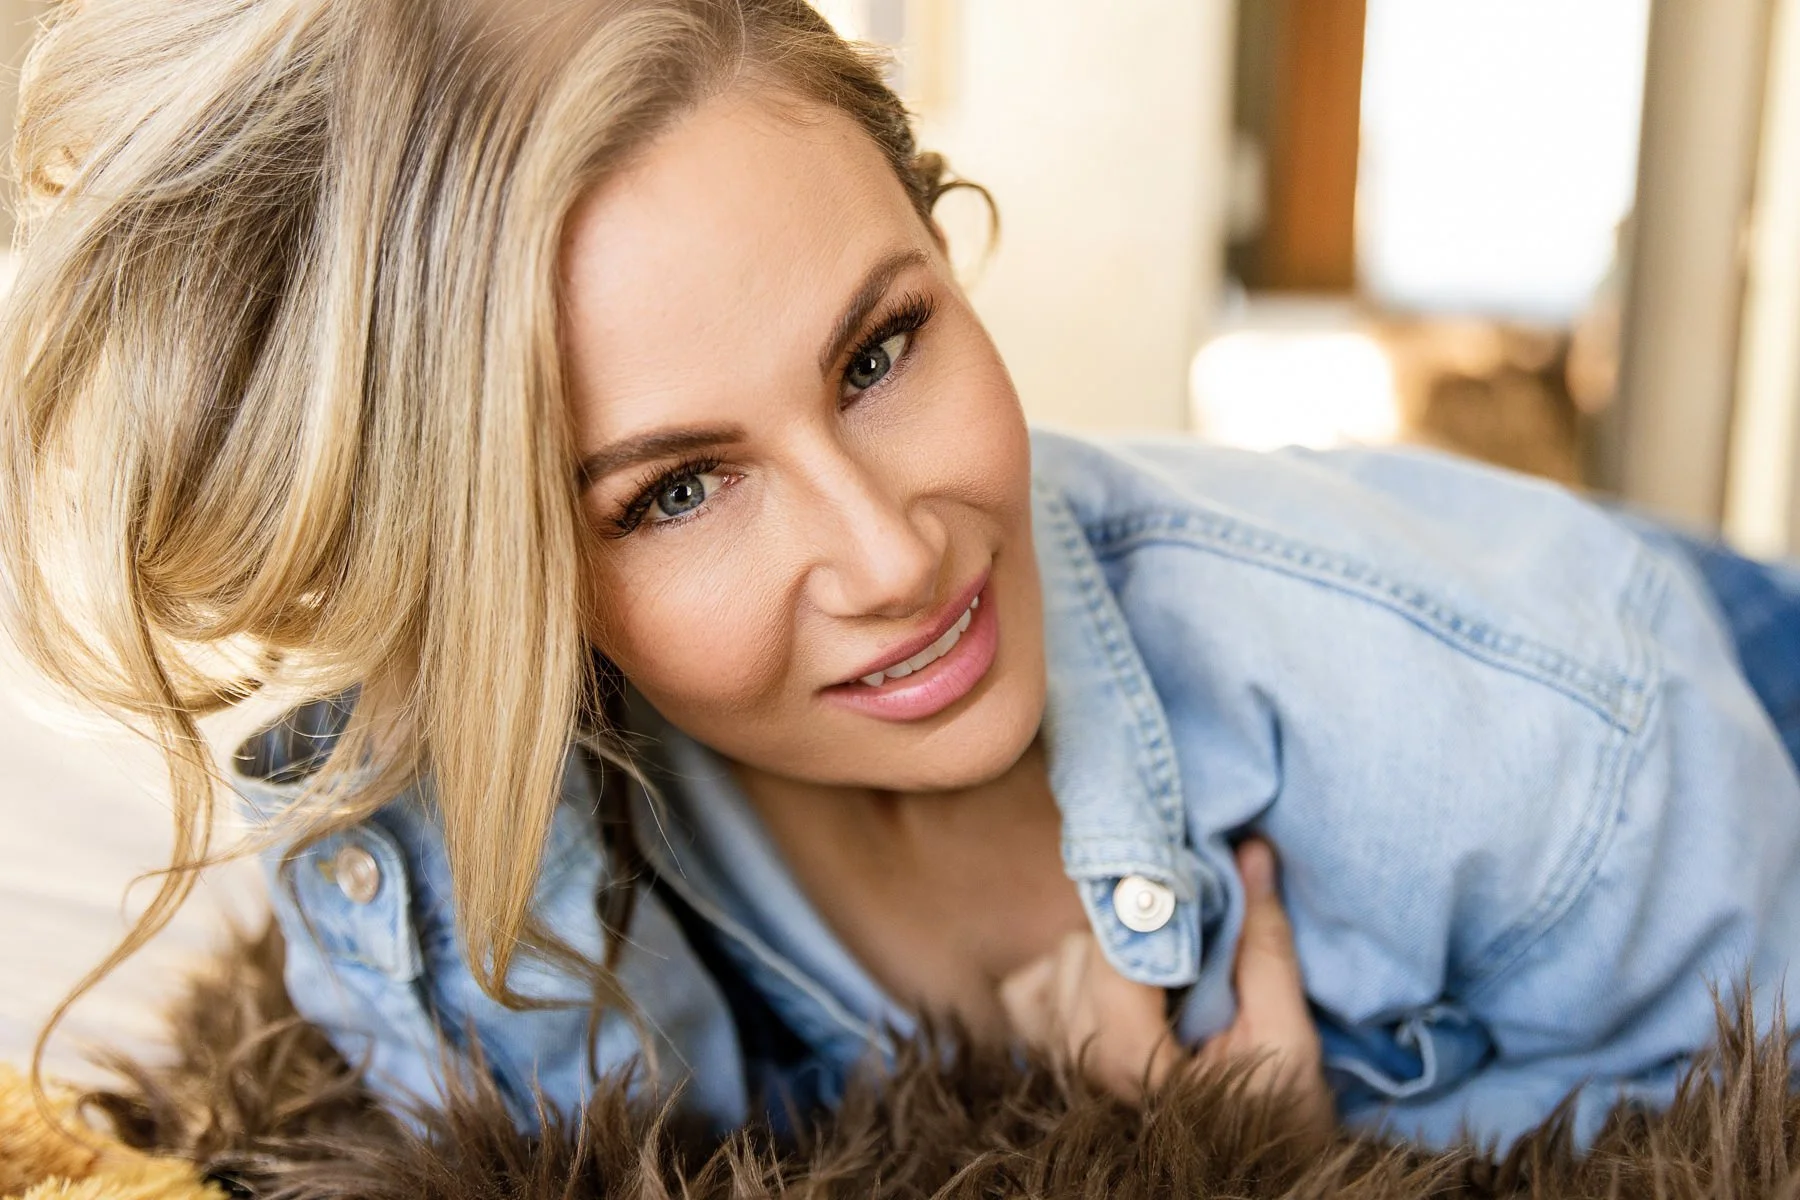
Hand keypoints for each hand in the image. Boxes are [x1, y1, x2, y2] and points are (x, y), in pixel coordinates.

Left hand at [997, 839, 1330, 1132]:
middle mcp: (1079, 1065)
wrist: (1251, 1175)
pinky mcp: (1046, 1057)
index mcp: (1131, 1063)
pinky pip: (1026, 987)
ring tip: (1165, 980)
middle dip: (1139, 934)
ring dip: (1109, 952)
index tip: (1190, 886)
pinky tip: (1120, 991)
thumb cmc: (1274, 1114)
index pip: (1116, 957)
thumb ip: (1265, 947)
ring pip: (1059, 958)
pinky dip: (1067, 974)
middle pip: (1084, 949)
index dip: (1150, 911)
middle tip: (1192, 947)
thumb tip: (1251, 854)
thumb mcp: (1290, 1040)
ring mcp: (1057, 1063)